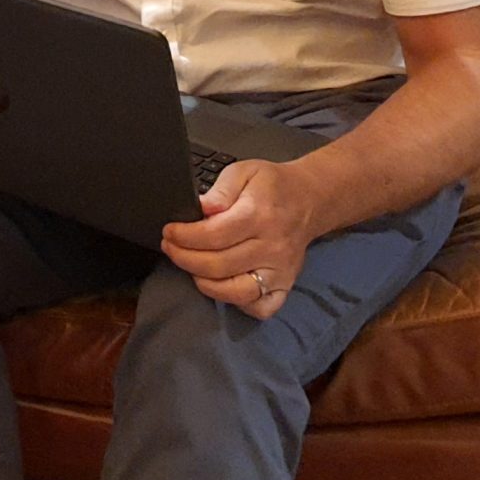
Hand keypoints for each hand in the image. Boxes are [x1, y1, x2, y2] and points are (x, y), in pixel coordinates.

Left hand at [159, 159, 326, 317]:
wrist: (309, 199)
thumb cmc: (272, 186)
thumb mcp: (244, 171)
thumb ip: (220, 190)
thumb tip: (202, 209)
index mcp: (259, 215)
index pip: (213, 235)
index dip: (184, 236)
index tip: (169, 232)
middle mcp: (272, 246)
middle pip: (218, 265)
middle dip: (184, 258)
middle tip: (171, 247)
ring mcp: (280, 270)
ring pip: (235, 291)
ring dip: (204, 283)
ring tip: (191, 266)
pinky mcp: (285, 284)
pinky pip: (260, 307)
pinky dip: (237, 304)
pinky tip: (222, 286)